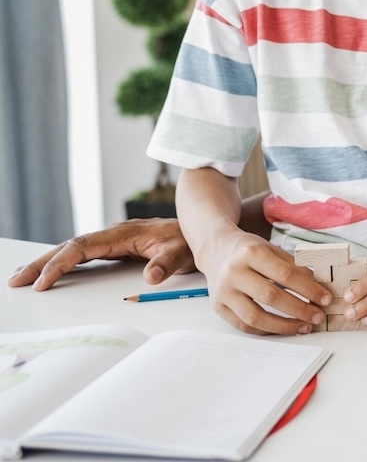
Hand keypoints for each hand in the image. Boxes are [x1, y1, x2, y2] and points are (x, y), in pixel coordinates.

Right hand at [7, 219, 195, 290]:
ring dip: (48, 262)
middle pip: (69, 247)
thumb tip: (151, 276)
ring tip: (22, 276)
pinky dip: (64, 263)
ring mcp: (114, 241)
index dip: (61, 263)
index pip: (82, 246)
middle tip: (16, 280)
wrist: (202, 231)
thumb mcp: (183, 252)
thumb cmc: (191, 241)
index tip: (44, 281)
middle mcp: (114, 235)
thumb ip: (167, 262)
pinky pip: (83, 255)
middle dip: (42, 263)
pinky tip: (52, 272)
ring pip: (73, 250)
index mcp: (123, 234)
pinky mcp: (116, 248)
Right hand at [196, 227, 331, 335]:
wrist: (216, 249)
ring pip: (255, 317)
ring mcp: (224, 292)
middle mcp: (234, 273)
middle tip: (317, 316)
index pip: (285, 275)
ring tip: (303, 326)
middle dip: (299, 309)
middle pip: (271, 297)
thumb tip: (317, 286)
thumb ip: (293, 266)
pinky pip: (244, 326)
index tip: (325, 299)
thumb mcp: (271, 249)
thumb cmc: (248, 249)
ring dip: (283, 326)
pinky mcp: (219, 307)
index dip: (308, 289)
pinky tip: (283, 328)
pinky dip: (266, 330)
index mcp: (251, 253)